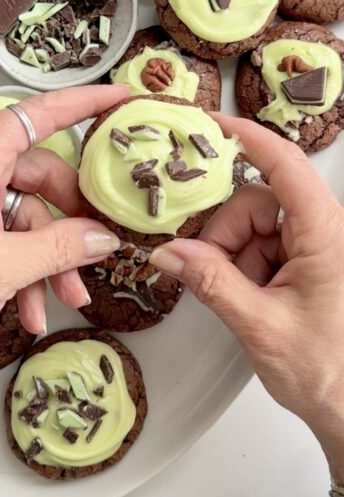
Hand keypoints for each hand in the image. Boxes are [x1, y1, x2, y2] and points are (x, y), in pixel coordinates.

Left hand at [0, 85, 127, 347]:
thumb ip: (57, 250)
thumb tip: (100, 238)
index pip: (36, 115)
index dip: (82, 103)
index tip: (118, 98)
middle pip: (41, 176)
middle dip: (69, 223)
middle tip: (93, 250)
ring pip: (28, 216)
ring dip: (49, 261)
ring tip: (62, 297)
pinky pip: (7, 238)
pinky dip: (23, 273)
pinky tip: (29, 308)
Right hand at [150, 115, 343, 484]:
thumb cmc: (329, 372)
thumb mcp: (261, 326)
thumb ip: (211, 284)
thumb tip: (168, 253)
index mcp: (326, 234)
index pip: (286, 166)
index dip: (249, 138)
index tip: (214, 124)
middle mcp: (322, 230)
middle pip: (254, 200)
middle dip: (225, 234)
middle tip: (212, 273)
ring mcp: (311, 244)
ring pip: (250, 223)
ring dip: (232, 255)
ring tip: (243, 298)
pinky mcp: (301, 259)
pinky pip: (256, 244)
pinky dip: (241, 265)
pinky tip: (249, 297)